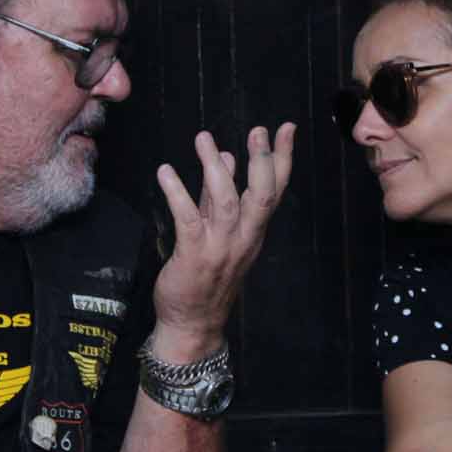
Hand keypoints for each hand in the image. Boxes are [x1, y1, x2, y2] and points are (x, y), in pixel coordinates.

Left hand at [151, 123, 295, 358]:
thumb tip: (228, 158)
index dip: (282, 159)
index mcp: (253, 231)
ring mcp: (220, 248)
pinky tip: (165, 172)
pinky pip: (188, 219)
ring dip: (216, 168)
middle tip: (258, 131)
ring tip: (204, 138)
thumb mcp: (219, 232)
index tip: (286, 129)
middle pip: (262, 196)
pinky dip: (178, 193)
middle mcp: (243, 238)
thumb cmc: (205, 277)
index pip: (275, 190)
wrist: (192, 323)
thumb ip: (219, 195)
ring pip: (227, 203)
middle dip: (262, 161)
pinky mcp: (194, 255)